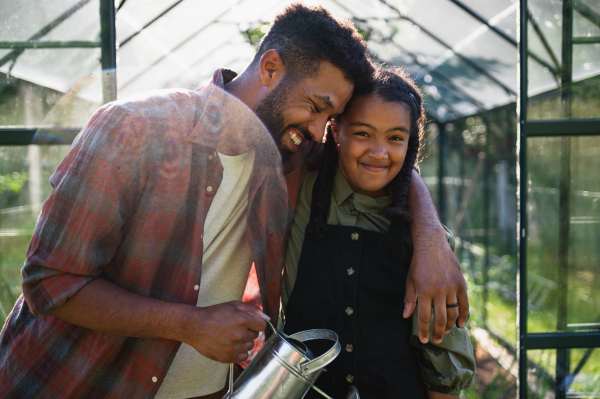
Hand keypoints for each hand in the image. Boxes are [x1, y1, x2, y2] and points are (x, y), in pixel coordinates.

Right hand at [184, 301, 267, 363]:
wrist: (195, 327)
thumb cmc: (214, 314)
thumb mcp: (234, 305)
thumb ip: (253, 310)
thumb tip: (268, 317)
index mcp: (243, 320)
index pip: (262, 325)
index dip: (256, 323)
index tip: (248, 322)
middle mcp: (240, 334)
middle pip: (256, 335)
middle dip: (248, 331)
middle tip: (234, 327)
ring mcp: (234, 347)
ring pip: (250, 346)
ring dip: (243, 341)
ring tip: (230, 335)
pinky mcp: (228, 358)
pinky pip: (244, 356)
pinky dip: (239, 351)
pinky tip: (229, 344)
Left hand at [403, 228, 467, 343]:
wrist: (432, 244)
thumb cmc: (418, 263)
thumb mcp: (410, 280)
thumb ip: (409, 299)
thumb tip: (405, 316)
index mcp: (424, 291)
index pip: (423, 317)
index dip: (424, 331)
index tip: (424, 340)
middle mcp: (439, 290)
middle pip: (440, 318)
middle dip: (438, 332)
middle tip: (436, 340)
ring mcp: (451, 287)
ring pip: (453, 313)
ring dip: (449, 326)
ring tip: (445, 332)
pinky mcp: (461, 283)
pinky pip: (464, 304)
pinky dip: (464, 316)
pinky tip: (460, 325)